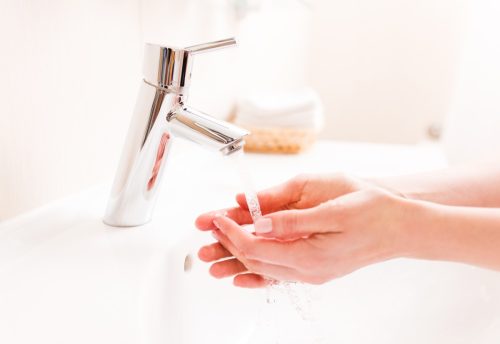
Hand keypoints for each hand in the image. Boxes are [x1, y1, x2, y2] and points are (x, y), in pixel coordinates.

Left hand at [195, 174, 411, 286]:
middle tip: (208, 230)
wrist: (401, 227)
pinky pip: (278, 272)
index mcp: (310, 255)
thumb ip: (293, 219)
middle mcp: (308, 270)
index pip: (257, 248)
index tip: (216, 218)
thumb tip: (261, 223)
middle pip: (255, 261)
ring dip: (237, 258)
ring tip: (213, 254)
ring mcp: (311, 272)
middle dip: (227, 245)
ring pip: (264, 267)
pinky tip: (243, 275)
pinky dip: (257, 269)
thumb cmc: (373, 212)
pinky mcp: (314, 267)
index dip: (232, 233)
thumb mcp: (334, 209)